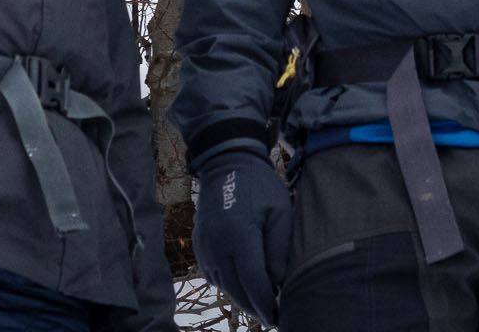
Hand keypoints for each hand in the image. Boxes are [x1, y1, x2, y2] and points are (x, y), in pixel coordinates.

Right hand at [192, 146, 290, 324]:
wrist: (226, 163)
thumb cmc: (259, 186)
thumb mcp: (279, 212)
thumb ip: (278, 249)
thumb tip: (277, 283)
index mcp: (239, 234)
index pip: (252, 281)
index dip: (265, 304)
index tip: (278, 318)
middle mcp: (216, 244)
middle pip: (235, 289)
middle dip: (254, 307)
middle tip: (272, 318)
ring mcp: (204, 245)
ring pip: (223, 284)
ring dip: (240, 297)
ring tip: (259, 303)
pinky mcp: (198, 244)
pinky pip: (213, 273)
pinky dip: (228, 283)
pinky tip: (241, 283)